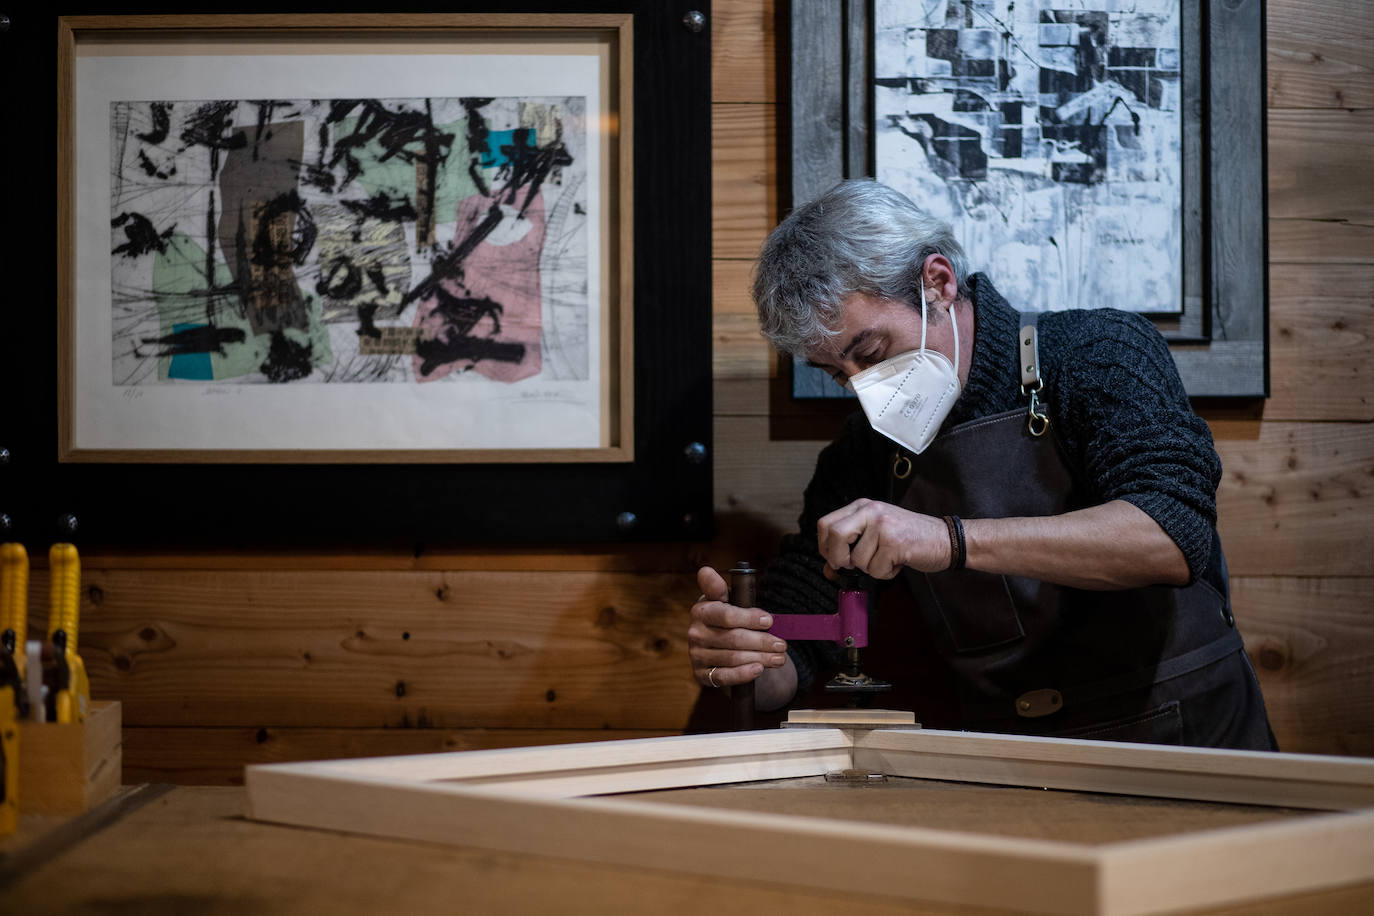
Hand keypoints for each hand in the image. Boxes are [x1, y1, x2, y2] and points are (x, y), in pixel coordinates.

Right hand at [688, 566, 787, 688]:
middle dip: (762, 641)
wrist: (719, 645)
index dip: (749, 618)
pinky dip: (743, 674)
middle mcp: (695, 632)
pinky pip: (723, 677)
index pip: (726, 615)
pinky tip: (759, 669)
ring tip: (779, 657)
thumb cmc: (727, 617)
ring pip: (733, 658)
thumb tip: (706, 571)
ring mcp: (696, 654)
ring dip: (760, 658)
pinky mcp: (701, 674)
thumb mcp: (726, 599)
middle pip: (734, 638)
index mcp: (701, 610)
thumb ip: (719, 586)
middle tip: (782, 644)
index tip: (770, 621)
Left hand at [816, 498, 949, 578]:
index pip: (825, 524)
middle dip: (838, 558)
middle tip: (852, 565)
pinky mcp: (895, 543)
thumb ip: (850, 547)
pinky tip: (898, 562)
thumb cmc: (909, 538)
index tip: (836, 558)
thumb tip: (827, 570)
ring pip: (857, 560)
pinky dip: (885, 573)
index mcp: (862, 506)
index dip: (825, 547)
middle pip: (834, 535)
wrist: (945, 539)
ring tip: (888, 558)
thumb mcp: (875, 534)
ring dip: (871, 568)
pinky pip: (876, 570)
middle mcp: (871, 511)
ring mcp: (883, 526)